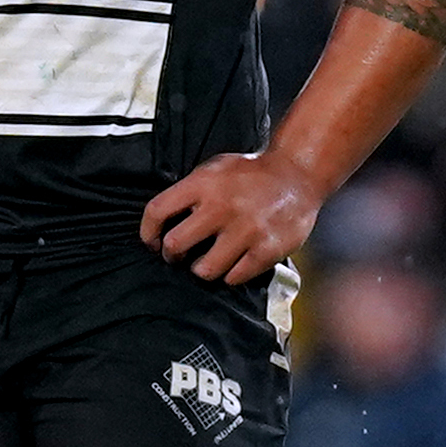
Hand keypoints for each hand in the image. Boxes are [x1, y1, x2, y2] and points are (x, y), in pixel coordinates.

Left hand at [141, 150, 320, 286]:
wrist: (298, 174)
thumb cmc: (251, 174)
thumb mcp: (215, 169)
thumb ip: (190, 191)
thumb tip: (162, 222)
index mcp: (204, 183)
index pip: (157, 211)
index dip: (148, 232)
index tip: (153, 243)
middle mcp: (222, 206)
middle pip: (176, 245)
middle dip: (173, 255)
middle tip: (179, 256)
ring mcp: (246, 229)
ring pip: (203, 270)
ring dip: (201, 269)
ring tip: (207, 263)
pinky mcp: (267, 249)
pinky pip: (234, 277)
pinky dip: (230, 275)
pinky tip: (233, 264)